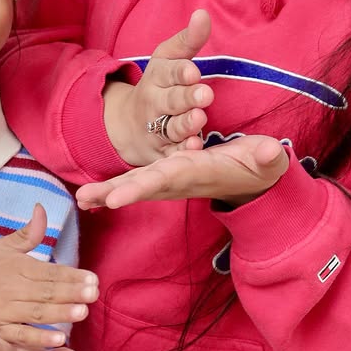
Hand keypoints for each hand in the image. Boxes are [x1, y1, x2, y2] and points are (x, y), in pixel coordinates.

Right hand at [0, 204, 96, 350]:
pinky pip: (19, 335)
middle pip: (46, 291)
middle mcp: (10, 288)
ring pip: (36, 312)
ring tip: (83, 312)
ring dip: (60, 312)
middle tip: (94, 293)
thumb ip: (25, 235)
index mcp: (13, 266)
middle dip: (72, 292)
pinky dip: (38, 338)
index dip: (72, 275)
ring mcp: (2, 312)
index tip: (93, 278)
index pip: (48, 271)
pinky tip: (58, 339)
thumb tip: (42, 209)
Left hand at [77, 135, 289, 211]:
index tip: (115, 198)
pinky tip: (89, 197)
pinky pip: (138, 183)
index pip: (168, 177)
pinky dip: (113, 190)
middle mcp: (182, 178)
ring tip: (80, 199)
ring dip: (108, 192)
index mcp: (200, 171)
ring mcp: (174, 180)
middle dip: (116, 191)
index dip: (141, 186)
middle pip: (145, 185)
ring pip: (137, 186)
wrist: (256, 181)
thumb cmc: (261, 165)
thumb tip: (270, 152)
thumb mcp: (268, 159)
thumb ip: (269, 156)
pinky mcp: (169, 176)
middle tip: (86, 199)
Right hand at [102, 10, 214, 164]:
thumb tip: (203, 13)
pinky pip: (172, 153)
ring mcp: (157, 129)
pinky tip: (195, 148)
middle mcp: (155, 104)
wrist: (128, 127)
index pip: (169, 72)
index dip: (180, 72)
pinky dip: (181, 152)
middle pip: (171, 100)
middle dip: (186, 98)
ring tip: (199, 119)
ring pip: (171, 128)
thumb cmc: (159, 86)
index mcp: (157, 78)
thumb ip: (189, 40)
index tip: (193, 71)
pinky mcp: (162, 152)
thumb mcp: (168, 60)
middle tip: (205, 94)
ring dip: (185, 125)